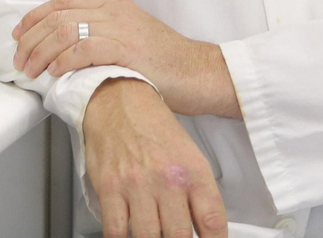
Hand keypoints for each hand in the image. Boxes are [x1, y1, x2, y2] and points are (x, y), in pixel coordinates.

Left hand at [12, 0, 239, 117]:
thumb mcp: (132, 40)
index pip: (65, 2)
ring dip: (41, 51)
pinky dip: (64, 60)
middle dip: (32, 38)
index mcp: (114, 7)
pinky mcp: (128, 48)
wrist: (201, 73)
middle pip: (59, 16)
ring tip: (31, 70)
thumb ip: (104, 38)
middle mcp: (115, 12)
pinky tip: (55, 72)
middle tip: (19, 59)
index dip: (36, 16)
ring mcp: (122, 28)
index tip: (19, 34)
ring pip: (67, 30)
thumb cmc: (167, 65)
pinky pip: (85, 48)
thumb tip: (68, 53)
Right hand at [83, 78, 227, 237]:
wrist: (118, 99)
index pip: (213, 222)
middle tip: (174, 234)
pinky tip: (127, 234)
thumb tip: (203, 229)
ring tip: (153, 233)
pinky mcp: (109, 187)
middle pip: (180, 236)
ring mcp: (137, 184)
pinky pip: (116, 231)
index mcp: (193, 171)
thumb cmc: (153, 127)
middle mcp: (167, 179)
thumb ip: (198, 194)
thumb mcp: (189, 154)